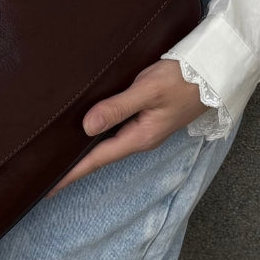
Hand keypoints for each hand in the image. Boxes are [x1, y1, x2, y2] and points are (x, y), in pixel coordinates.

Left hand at [46, 58, 206, 196]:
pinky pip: (117, 129)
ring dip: (84, 150)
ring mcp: (145, 129)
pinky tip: (85, 130)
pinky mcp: (147, 117)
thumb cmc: (182, 78)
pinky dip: (98, 133)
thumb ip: (118, 107)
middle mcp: (140, 138)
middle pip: (100, 155)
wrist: (214, 71)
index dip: (70, 173)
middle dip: (73, 166)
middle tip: (45, 175)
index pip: (97, 159)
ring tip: (59, 156)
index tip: (47, 188)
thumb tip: (86, 126)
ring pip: (108, 143)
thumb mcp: (148, 90)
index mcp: (139, 137)